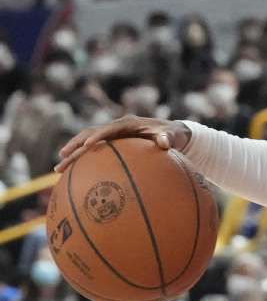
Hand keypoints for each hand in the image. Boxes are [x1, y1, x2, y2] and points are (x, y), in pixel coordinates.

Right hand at [55, 115, 190, 172]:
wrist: (171, 132)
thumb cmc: (173, 134)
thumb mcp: (173, 136)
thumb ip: (168, 138)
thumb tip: (164, 142)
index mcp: (129, 123)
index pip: (109, 128)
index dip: (98, 136)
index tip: (87, 145)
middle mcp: (116, 127)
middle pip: (90, 134)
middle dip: (75, 145)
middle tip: (62, 158)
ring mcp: (112, 135)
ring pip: (86, 143)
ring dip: (73, 154)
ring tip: (59, 170)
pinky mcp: (111, 144)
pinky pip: (93, 152)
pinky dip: (82, 161)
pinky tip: (72, 177)